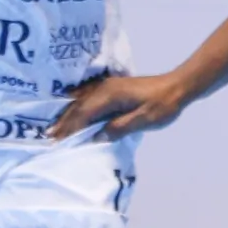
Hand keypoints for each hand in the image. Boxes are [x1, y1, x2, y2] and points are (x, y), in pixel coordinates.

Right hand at [47, 72, 190, 143]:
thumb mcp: (144, 119)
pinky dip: (79, 106)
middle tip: (50, 136)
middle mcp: (106, 88)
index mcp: (111, 95)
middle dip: (65, 122)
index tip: (58, 139)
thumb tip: (97, 137)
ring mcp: (109, 87)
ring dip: (70, 114)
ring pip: (83, 102)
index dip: (70, 127)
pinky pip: (90, 98)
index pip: (84, 113)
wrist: (178, 87)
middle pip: (79, 106)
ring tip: (57, 127)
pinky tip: (73, 108)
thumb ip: (120, 128)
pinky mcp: (114, 89)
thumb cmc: (163, 105)